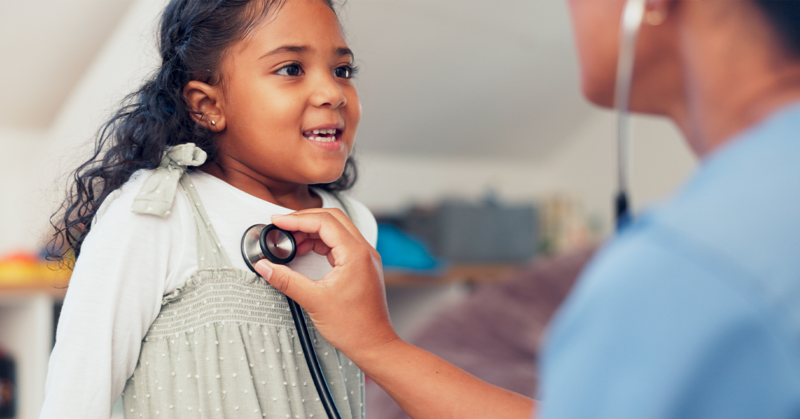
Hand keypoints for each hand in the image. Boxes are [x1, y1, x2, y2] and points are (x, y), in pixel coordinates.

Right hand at [254, 208, 399, 361]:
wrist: (374, 345)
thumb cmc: (354, 327)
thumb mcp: (313, 300)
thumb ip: (286, 280)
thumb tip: (265, 266)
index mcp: (356, 254)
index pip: (324, 222)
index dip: (297, 219)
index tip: (278, 221)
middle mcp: (364, 252)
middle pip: (332, 219)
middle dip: (304, 220)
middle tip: (282, 227)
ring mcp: (364, 258)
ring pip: (336, 230)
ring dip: (312, 232)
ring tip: (291, 243)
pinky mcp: (361, 267)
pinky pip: (339, 244)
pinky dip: (321, 243)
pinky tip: (306, 252)